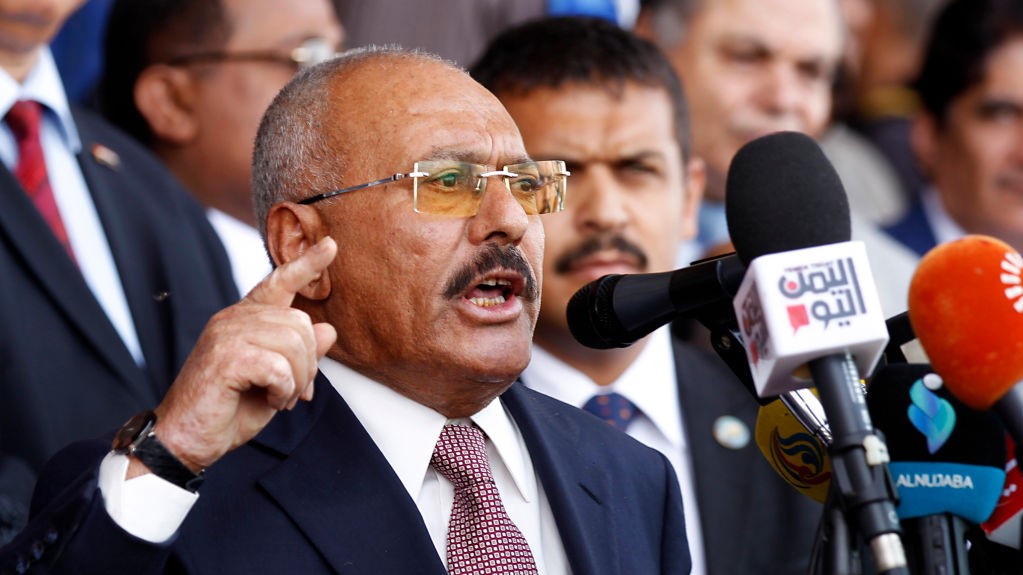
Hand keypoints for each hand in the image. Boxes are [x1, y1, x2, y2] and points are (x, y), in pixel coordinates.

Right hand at [133, 237, 337, 474]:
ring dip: (296, 380)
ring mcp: (226, 334)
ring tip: (278, 398)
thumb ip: (300, 354)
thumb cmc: (228, 411)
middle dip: (308, 364)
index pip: (279, 282)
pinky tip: (270, 400)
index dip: (307, 264)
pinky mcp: (225, 357)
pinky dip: (283, 389)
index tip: (331, 246)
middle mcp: (233, 318)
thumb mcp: (276, 381)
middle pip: (301, 323)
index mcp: (244, 319)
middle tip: (292, 391)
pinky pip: (279, 366)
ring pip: (293, 343)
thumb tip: (328, 329)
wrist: (186, 440)